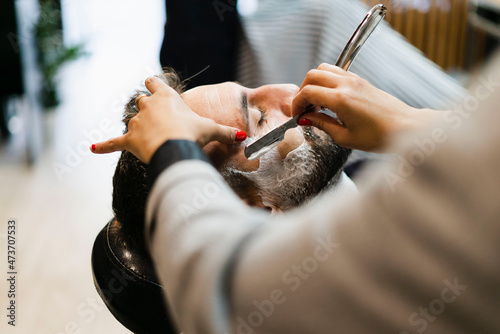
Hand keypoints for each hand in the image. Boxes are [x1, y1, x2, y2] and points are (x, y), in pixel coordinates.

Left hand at [91, 77, 245, 162]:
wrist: (175, 147)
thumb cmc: (192, 133)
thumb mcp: (211, 130)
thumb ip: (225, 132)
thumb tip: (244, 138)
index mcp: (165, 97)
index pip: (153, 82)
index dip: (153, 84)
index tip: (152, 84)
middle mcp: (147, 106)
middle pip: (141, 101)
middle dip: (146, 108)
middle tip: (156, 119)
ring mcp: (136, 123)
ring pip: (131, 120)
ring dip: (137, 127)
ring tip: (147, 138)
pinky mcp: (128, 140)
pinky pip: (114, 143)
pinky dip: (104, 146)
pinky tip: (92, 150)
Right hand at [292, 63, 440, 151]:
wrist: (405, 128)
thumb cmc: (379, 136)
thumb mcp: (345, 137)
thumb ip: (322, 124)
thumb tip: (306, 119)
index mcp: (341, 99)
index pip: (307, 92)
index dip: (296, 103)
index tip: (296, 114)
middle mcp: (347, 85)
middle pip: (312, 75)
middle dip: (302, 90)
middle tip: (303, 108)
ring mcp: (355, 80)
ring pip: (324, 69)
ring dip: (314, 83)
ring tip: (316, 102)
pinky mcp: (361, 80)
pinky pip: (337, 72)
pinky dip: (327, 81)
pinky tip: (329, 99)